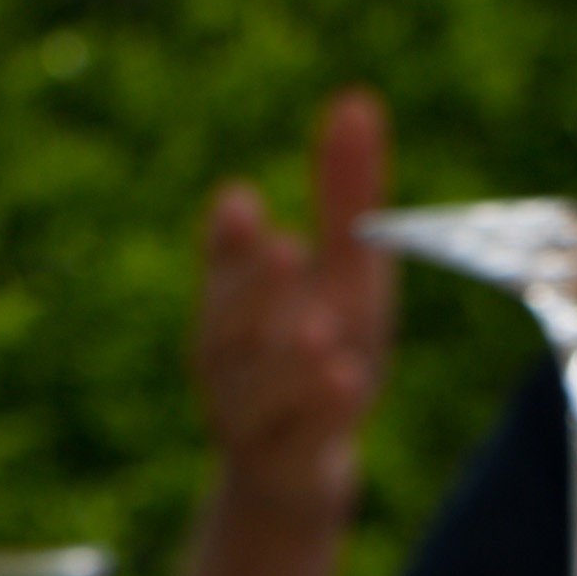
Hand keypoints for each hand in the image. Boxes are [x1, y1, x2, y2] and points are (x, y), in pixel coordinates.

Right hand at [194, 86, 395, 529]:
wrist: (298, 475)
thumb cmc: (318, 360)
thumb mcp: (345, 279)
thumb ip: (345, 199)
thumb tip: (355, 100)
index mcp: (237, 306)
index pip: (221, 266)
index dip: (227, 240)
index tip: (242, 202)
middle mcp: (229, 361)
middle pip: (224, 328)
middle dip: (250, 288)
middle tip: (284, 245)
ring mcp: (248, 421)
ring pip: (254, 394)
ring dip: (287, 363)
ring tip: (321, 332)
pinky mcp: (281, 470)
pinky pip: (294, 447)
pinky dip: (318, 419)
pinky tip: (349, 387)